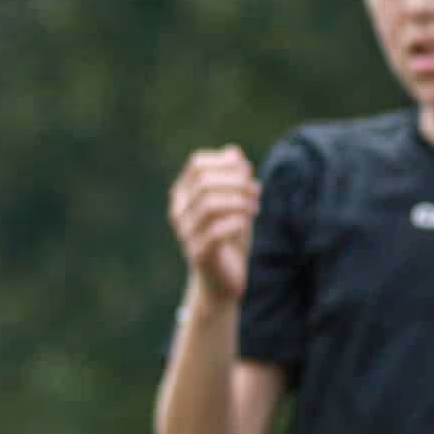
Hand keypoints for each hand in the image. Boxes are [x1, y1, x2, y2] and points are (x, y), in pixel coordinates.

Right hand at [167, 147, 259, 302]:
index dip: (225, 163)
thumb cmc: (229, 238)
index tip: (247, 172)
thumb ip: (234, 179)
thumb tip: (233, 152)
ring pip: (209, 204)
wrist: (223, 280)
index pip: (197, 165)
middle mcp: (178, 212)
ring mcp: (185, 233)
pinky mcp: (198, 254)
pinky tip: (247, 223)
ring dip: (239, 202)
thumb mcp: (236, 204)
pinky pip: (216, 231)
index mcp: (183, 195)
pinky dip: (237, 222)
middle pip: (204, 182)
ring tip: (255, 207)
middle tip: (255, 191)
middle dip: (236, 182)